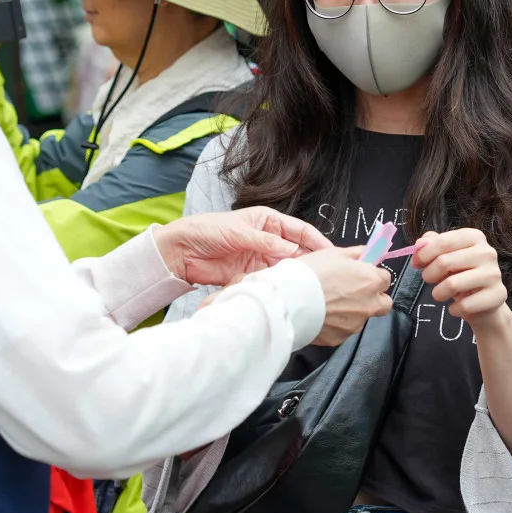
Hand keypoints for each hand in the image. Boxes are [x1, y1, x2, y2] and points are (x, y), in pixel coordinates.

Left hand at [156, 208, 332, 285]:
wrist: (180, 252)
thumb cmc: (206, 230)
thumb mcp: (238, 231)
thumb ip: (266, 242)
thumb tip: (292, 250)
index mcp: (268, 221)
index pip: (300, 230)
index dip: (317, 240)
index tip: (331, 252)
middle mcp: (268, 240)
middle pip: (297, 251)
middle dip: (310, 261)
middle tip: (323, 274)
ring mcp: (261, 258)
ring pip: (286, 268)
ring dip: (294, 276)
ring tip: (307, 285)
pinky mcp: (251, 275)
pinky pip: (270, 281)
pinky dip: (277, 285)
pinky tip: (285, 291)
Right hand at [299, 247, 392, 345]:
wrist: (289, 301)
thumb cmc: (310, 274)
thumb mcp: (334, 253)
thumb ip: (356, 254)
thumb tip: (366, 254)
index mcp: (371, 281)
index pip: (386, 278)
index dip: (373, 275)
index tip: (362, 274)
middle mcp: (369, 305)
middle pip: (384, 303)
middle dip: (374, 297)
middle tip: (355, 291)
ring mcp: (355, 324)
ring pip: (363, 317)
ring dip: (353, 311)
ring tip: (330, 303)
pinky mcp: (339, 338)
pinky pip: (344, 330)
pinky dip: (336, 323)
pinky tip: (322, 314)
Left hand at [414, 229, 507, 322]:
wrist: (484, 303)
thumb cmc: (462, 276)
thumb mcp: (446, 257)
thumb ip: (432, 246)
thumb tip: (420, 244)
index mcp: (474, 237)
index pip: (443, 241)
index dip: (424, 254)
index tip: (416, 263)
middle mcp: (488, 252)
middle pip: (444, 262)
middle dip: (428, 274)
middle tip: (429, 281)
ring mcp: (494, 274)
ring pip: (453, 284)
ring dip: (438, 293)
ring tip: (440, 294)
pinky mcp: (498, 295)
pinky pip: (465, 305)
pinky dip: (454, 309)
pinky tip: (456, 308)